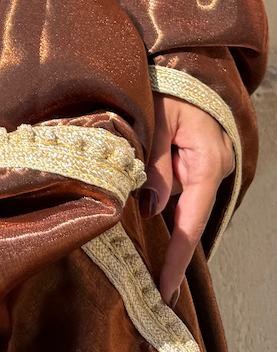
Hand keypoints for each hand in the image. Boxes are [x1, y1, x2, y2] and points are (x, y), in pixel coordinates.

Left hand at [142, 93, 233, 306]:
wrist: (186, 61)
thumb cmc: (171, 85)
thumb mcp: (156, 120)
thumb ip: (154, 164)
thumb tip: (152, 208)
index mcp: (208, 161)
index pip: (191, 221)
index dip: (176, 259)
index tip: (164, 291)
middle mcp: (213, 167)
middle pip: (177, 204)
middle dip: (154, 199)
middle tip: (139, 179)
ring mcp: (207, 163)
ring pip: (172, 189)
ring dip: (152, 176)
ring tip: (146, 139)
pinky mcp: (197, 158)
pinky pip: (174, 177)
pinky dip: (158, 172)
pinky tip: (150, 155)